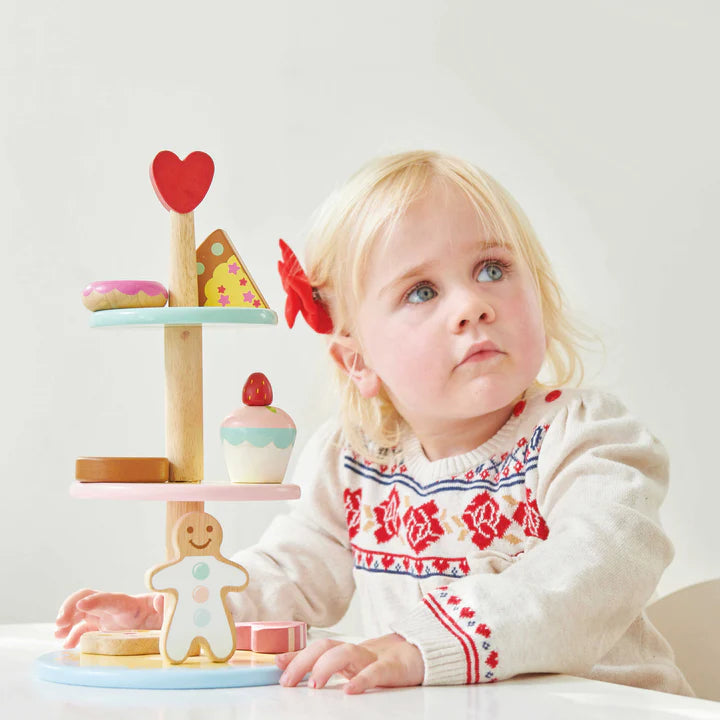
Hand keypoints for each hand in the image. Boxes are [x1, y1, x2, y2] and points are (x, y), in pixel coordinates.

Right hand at [55, 589, 163, 647]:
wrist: (165, 625)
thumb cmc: (165, 618)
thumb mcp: (168, 613)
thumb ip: (166, 605)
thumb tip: (162, 599)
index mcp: (130, 604)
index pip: (110, 598)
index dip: (96, 600)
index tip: (81, 605)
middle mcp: (114, 608)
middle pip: (88, 599)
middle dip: (71, 606)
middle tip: (60, 622)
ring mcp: (107, 618)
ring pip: (81, 612)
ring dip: (67, 619)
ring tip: (57, 633)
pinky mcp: (103, 628)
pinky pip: (83, 628)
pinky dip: (72, 634)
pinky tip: (66, 644)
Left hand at [275, 633, 423, 693]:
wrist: (422, 653)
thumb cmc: (385, 662)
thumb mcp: (354, 664)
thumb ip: (325, 663)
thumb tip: (288, 665)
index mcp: (347, 653)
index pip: (317, 648)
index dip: (297, 654)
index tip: (277, 663)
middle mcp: (357, 653)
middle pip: (327, 647)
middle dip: (304, 661)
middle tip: (288, 681)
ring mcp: (374, 658)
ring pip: (347, 654)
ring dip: (327, 666)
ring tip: (314, 684)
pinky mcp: (393, 668)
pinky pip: (375, 672)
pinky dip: (361, 680)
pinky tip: (349, 690)